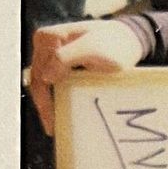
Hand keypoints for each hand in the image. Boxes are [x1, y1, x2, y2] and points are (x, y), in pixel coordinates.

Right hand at [27, 20, 145, 136]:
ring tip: (56, 126)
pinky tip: (62, 112)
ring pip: (44, 84)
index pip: (39, 75)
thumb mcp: (91, 49)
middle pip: (39, 80)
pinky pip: (53, 82)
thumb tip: (44, 77)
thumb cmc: (113, 44)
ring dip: (49, 104)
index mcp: (47, 38)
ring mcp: (51, 52)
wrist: (129, 38)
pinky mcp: (60, 61)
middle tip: (54, 130)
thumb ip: (65, 58)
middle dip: (45, 106)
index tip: (53, 123)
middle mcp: (44, 43)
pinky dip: (56, 97)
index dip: (44, 101)